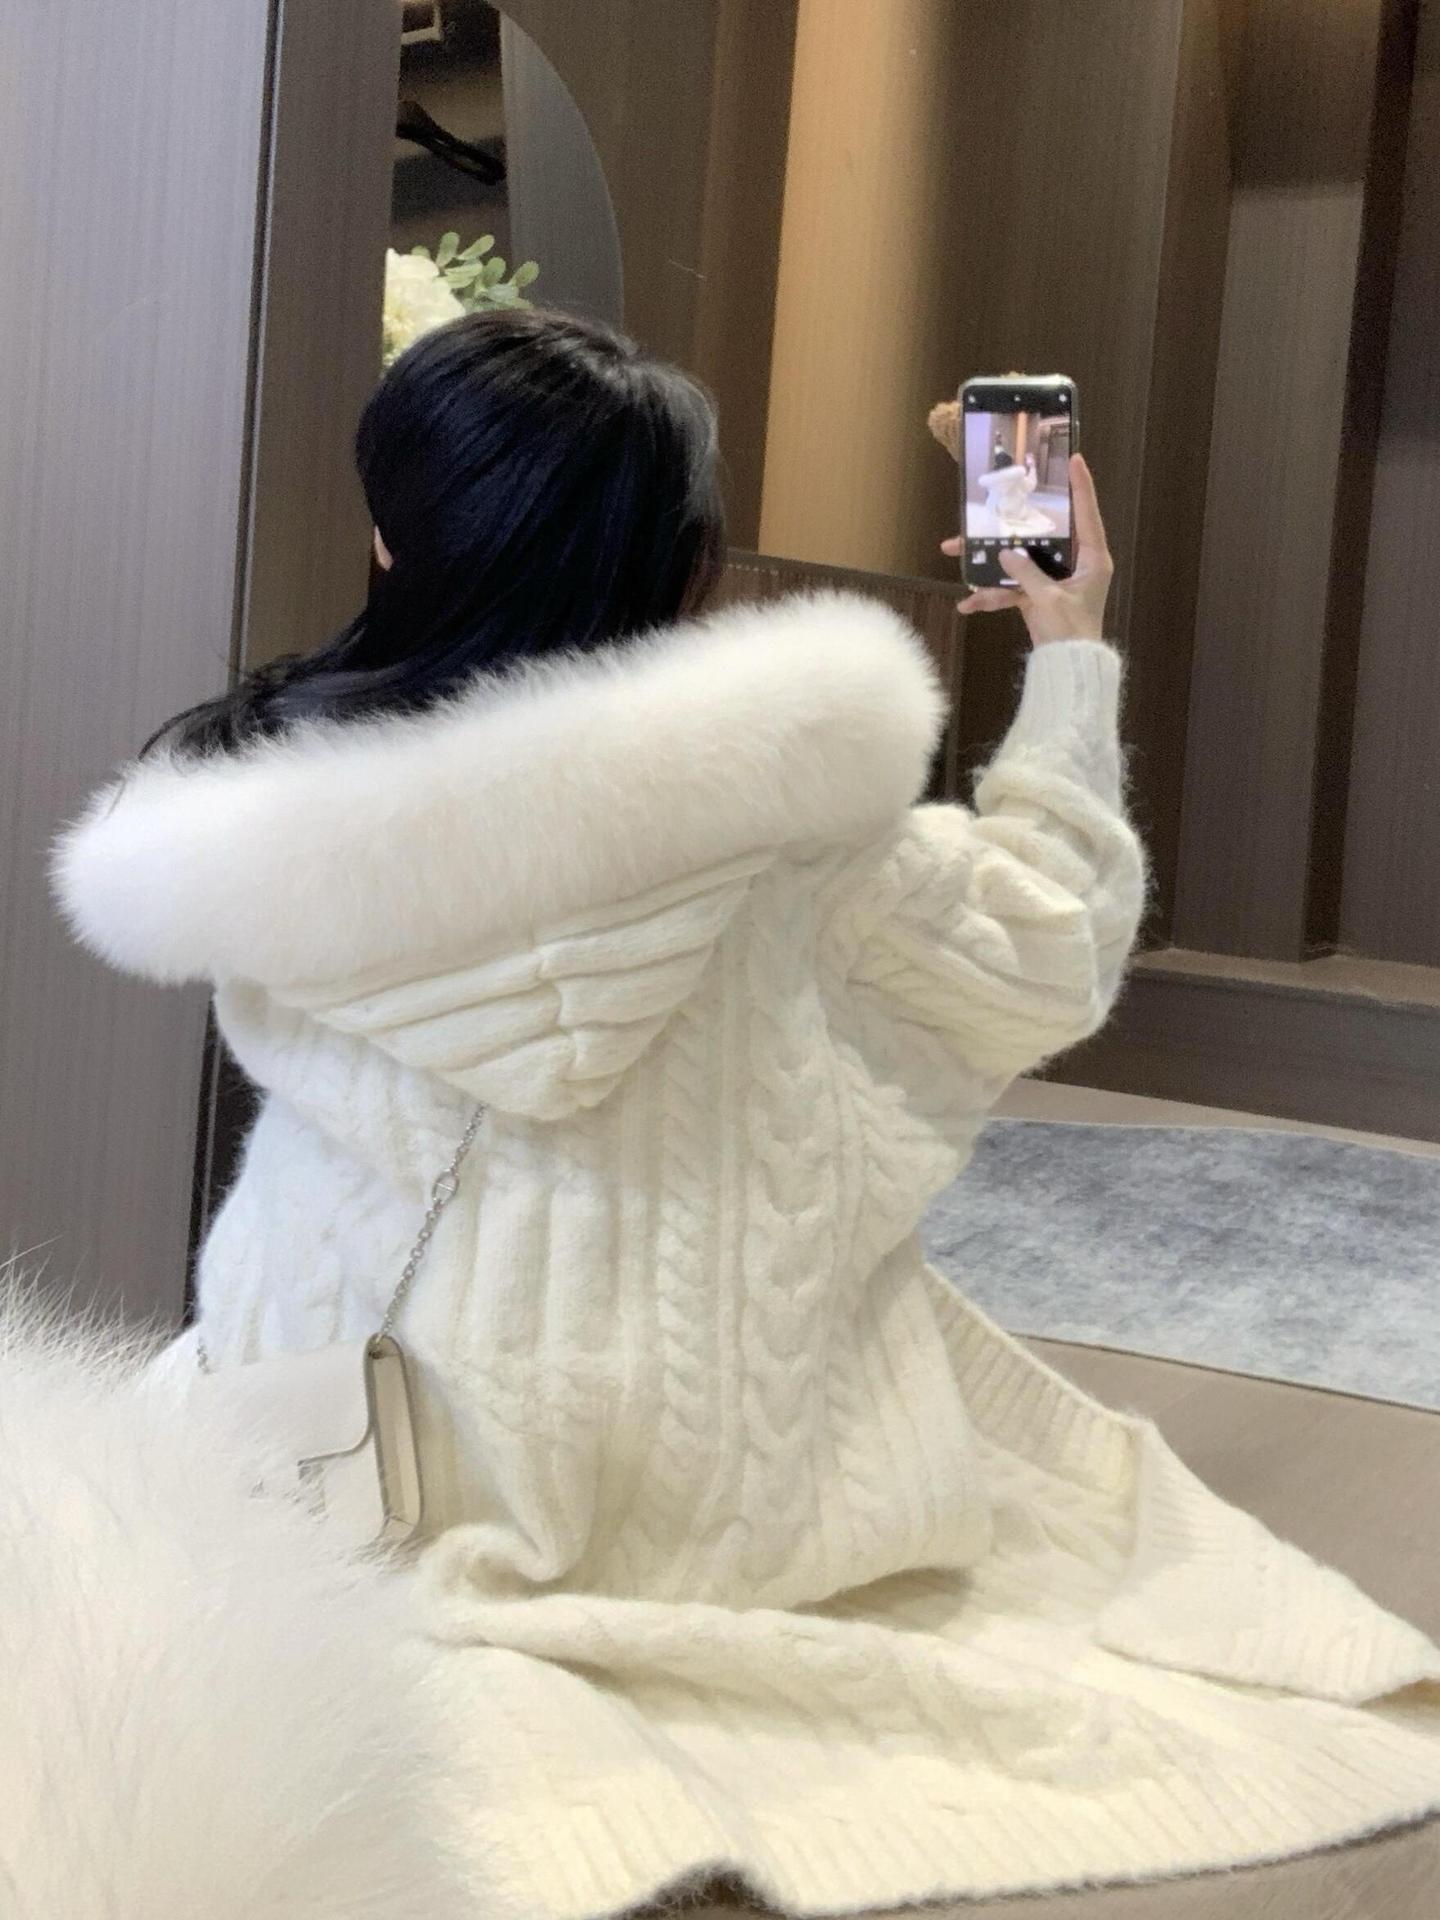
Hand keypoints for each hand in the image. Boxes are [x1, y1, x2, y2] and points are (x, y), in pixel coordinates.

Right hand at [941, 454, 1112, 646]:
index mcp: (1092, 558)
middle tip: (987, 506)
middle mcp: (1074, 563)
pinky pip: (1011, 589)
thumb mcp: (1049, 600)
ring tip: (954, 551)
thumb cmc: (1071, 633)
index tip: (1075, 458)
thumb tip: (1004, 553)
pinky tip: (968, 605)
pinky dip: (991, 596)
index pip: (1086, 514)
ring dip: (988, 563)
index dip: (1081, 486)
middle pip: (1041, 534)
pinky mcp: (1037, 596)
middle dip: (1008, 526)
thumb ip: (1026, 574)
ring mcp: (1053, 579)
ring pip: (1019, 560)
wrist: (1068, 670)